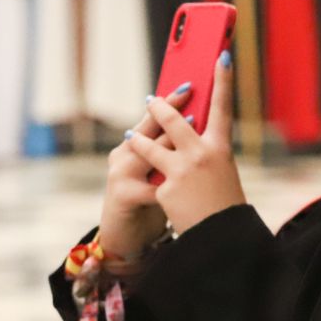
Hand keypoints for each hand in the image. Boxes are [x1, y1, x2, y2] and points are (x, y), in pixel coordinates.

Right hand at [96, 86, 192, 259]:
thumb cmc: (147, 200)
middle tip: (189, 91)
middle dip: (170, 108)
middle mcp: (124, 153)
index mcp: (134, 144)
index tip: (190, 82)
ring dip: (171, 140)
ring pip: (150, 152)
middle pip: (150, 126)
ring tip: (189, 129)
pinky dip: (170, 188)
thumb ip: (170, 151)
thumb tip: (199, 124)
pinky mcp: (123, 196)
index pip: (155, 116)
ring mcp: (121, 173)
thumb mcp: (159, 172)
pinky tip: (186, 185)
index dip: (171, 98)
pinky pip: (152, 189)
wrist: (125, 238)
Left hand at [127, 51, 245, 232]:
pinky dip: (151, 181)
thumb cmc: (224, 205)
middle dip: (159, 106)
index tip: (221, 58)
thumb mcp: (222, 172)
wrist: (220, 239)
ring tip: (130, 134)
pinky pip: (153, 177)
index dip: (223, 81)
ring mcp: (182, 170)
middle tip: (150, 98)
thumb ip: (205, 152)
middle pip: (173, 119)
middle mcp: (202, 153)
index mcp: (221, 148)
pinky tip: (150, 188)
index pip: (223, 107)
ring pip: (149, 145)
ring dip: (137, 138)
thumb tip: (188, 133)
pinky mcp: (166, 188)